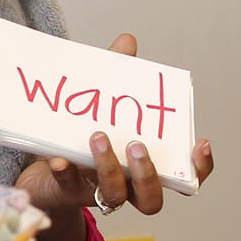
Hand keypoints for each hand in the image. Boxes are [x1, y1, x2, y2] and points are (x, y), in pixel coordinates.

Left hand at [17, 32, 215, 217]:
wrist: (40, 167)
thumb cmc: (81, 137)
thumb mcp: (101, 104)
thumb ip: (115, 75)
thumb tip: (127, 41)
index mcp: (141, 166)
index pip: (183, 178)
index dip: (198, 168)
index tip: (200, 144)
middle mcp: (125, 185)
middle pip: (150, 198)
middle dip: (147, 174)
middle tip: (136, 145)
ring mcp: (95, 191)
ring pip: (113, 195)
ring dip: (108, 167)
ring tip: (98, 136)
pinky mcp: (64, 191)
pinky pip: (66, 186)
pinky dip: (65, 172)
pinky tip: (59, 159)